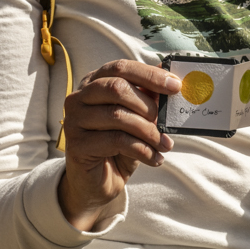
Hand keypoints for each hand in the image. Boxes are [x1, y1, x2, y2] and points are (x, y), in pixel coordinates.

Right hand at [58, 60, 178, 230]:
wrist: (99, 180)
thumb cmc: (120, 144)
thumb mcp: (137, 118)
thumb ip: (149, 98)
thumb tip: (173, 80)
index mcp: (94, 82)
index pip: (121, 68)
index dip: (150, 75)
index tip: (176, 86)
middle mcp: (79, 97)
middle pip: (117, 88)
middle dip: (148, 105)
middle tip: (166, 122)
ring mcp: (74, 120)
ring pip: (117, 116)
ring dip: (149, 132)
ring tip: (164, 145)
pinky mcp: (76, 144)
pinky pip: (116, 141)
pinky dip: (142, 150)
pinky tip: (154, 158)